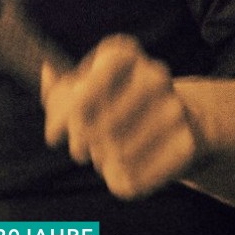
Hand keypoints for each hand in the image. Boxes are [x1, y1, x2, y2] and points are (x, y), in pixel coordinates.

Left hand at [41, 35, 203, 199]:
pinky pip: (138, 178)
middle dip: (79, 145)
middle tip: (79, 150)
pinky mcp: (188, 142)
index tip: (55, 136)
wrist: (186, 116)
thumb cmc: (119, 100)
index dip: (62, 123)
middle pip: (97, 128)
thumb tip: (46, 72)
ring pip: (116, 155)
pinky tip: (121, 172)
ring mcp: (173, 107)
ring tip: (105, 155)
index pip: (80, 98)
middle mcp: (152, 74)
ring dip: (102, 162)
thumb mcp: (86, 89)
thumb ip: (58, 90)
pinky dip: (122, 181)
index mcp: (122, 53)